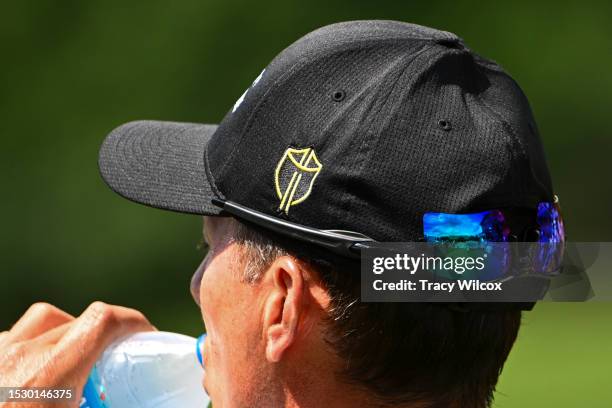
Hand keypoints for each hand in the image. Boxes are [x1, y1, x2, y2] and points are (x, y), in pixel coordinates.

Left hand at [0, 302, 155, 406]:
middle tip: (106, 363)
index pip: (102, 321)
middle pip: (70, 319)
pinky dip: (26, 355)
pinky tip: (27, 386)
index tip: (143, 337)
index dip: (132, 322)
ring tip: (65, 372)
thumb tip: (129, 406)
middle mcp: (16, 358)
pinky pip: (6, 345)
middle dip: (97, 333)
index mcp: (49, 376)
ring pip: (33, 327)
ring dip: (58, 338)